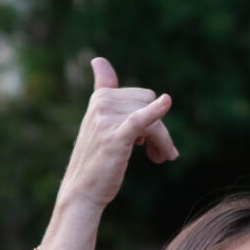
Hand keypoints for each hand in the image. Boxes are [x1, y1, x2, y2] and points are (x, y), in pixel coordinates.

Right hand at [54, 57, 178, 211]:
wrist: (83, 190)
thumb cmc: (96, 157)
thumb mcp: (99, 120)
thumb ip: (102, 88)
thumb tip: (98, 59)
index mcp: (101, 97)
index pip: (142, 96)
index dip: (151, 113)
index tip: (140, 134)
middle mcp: (102, 103)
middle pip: (151, 106)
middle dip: (158, 130)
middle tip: (156, 152)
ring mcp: (107, 119)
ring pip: (154, 121)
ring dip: (162, 141)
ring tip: (160, 157)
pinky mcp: (115, 137)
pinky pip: (139, 120)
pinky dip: (155, 112)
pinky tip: (166, 102)